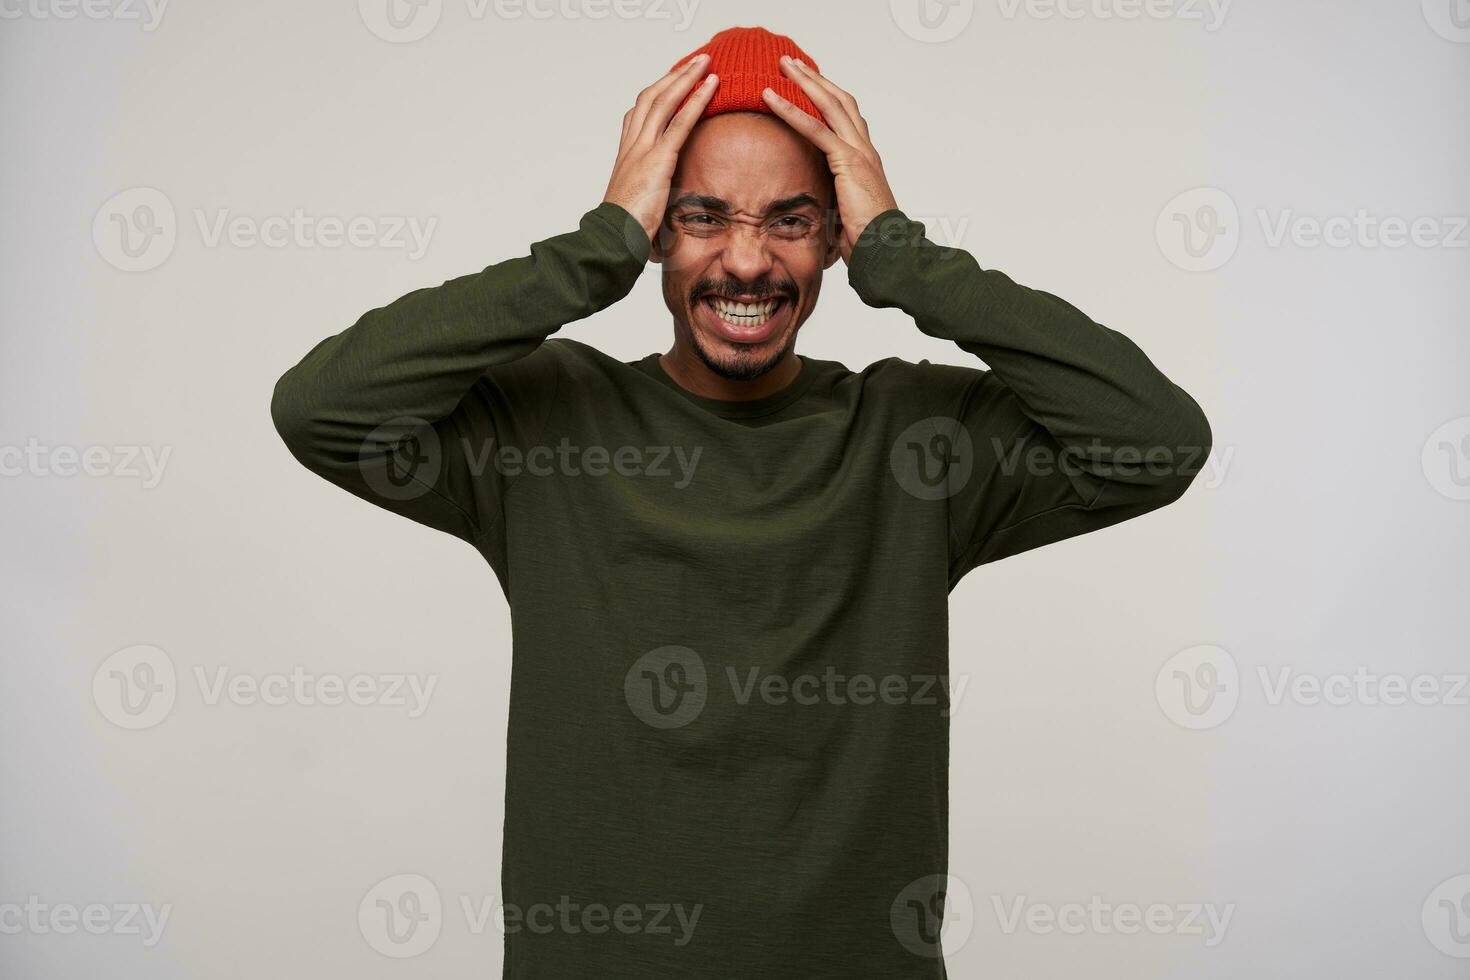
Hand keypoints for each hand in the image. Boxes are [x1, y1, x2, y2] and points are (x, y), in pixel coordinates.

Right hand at [603, 54, 720, 246]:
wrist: (611, 241)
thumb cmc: (623, 233)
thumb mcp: (638, 207)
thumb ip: (651, 197)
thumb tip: (661, 209)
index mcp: (626, 156)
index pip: (639, 114)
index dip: (657, 94)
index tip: (673, 81)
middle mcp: (632, 147)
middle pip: (652, 98)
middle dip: (674, 77)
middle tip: (695, 62)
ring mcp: (643, 151)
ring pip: (664, 102)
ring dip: (686, 78)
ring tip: (706, 63)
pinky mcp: (658, 160)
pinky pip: (680, 122)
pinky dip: (696, 100)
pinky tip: (710, 86)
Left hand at [761, 57, 898, 263]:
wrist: (887, 251)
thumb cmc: (868, 242)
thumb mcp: (843, 215)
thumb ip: (830, 201)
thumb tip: (812, 209)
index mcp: (865, 160)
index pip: (846, 117)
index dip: (827, 97)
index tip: (807, 84)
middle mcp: (865, 149)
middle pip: (839, 100)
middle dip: (814, 79)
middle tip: (791, 63)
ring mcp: (859, 152)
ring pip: (829, 104)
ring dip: (804, 81)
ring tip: (782, 66)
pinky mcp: (848, 162)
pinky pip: (816, 129)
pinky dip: (791, 111)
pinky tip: (772, 99)